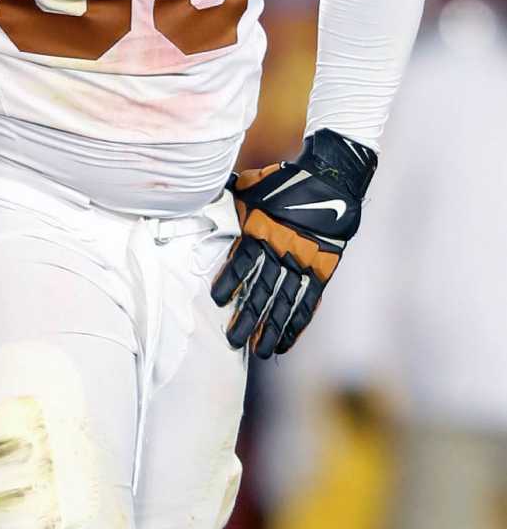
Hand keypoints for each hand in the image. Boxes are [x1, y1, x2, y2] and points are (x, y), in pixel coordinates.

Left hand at [211, 128, 376, 357]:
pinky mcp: (323, 268)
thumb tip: (198, 202)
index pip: (244, 260)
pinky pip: (309, 300)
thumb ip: (228, 203)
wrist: (330, 177)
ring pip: (286, 300)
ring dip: (273, 327)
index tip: (219, 300)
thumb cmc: (282, 182)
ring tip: (260, 351)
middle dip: (248, 317)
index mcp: (262, 230)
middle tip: (233, 340)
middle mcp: (282, 249)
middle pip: (263, 288)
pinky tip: (287, 341)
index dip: (231, 281)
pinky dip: (298, 322)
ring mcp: (305, 261)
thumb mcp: (250, 187)